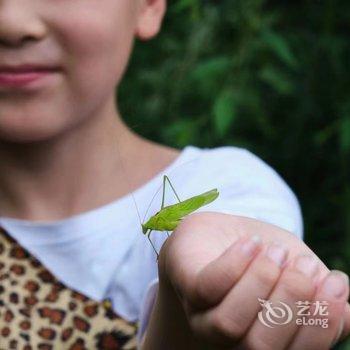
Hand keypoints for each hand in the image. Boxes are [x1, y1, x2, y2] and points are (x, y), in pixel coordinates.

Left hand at [157, 212, 349, 348]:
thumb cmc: (260, 253)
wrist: (218, 232)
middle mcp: (230, 337)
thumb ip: (316, 292)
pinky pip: (207, 286)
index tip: (337, 285)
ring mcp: (203, 314)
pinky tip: (250, 243)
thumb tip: (346, 316)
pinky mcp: (187, 285)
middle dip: (291, 301)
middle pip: (260, 345)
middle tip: (303, 264)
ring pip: (230, 322)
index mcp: (262, 336)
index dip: (320, 325)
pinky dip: (235, 265)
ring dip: (262, 282)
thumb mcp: (295, 267)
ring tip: (275, 251)